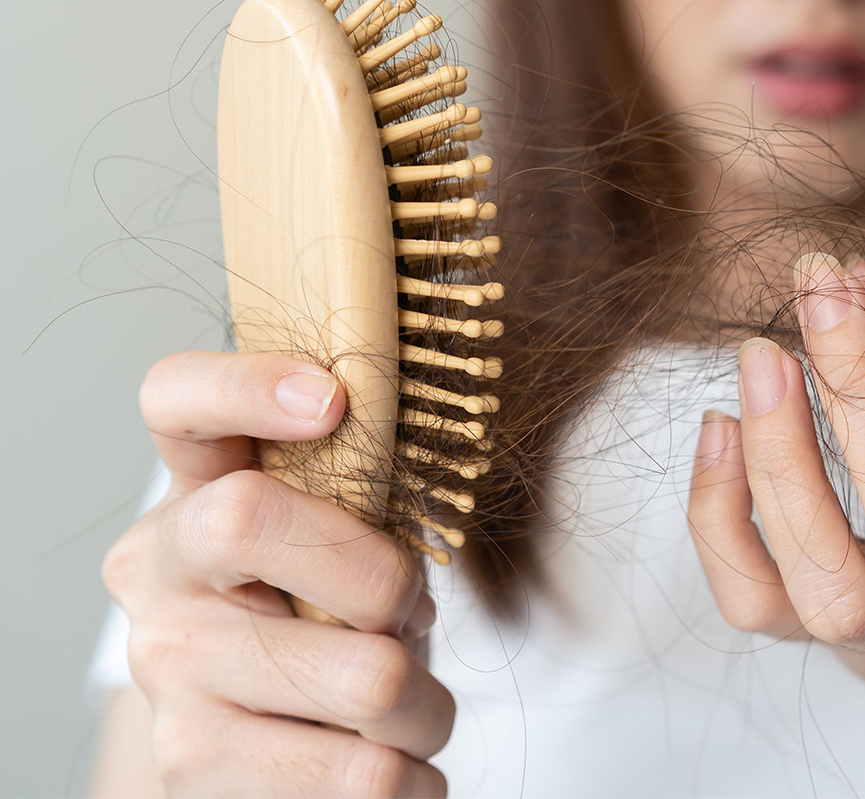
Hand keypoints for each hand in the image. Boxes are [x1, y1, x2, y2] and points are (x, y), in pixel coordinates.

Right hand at [103, 351, 451, 796]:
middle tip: (410, 616)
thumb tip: (418, 457)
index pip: (177, 400)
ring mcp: (167, 670)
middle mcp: (160, 571)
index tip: (333, 400)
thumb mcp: (349, 537)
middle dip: (386, 579)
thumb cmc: (334, 613)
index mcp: (198, 488)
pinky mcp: (191, 764)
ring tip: (408, 708)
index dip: (245, 384)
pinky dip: (412, 775)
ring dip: (425, 704)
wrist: (272, 741)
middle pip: (257, 520)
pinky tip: (393, 763)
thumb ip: (367, 490)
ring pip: (365, 676)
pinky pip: (363, 774)